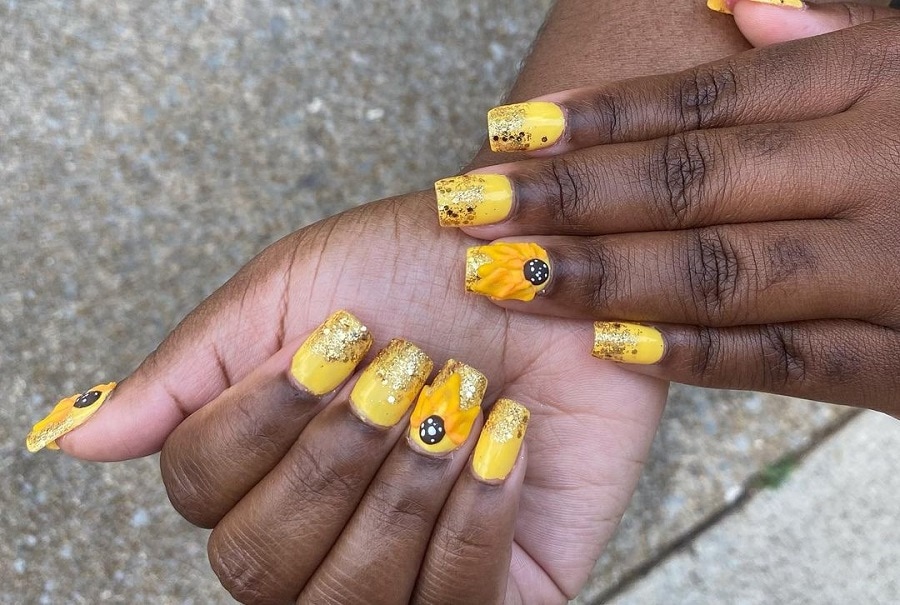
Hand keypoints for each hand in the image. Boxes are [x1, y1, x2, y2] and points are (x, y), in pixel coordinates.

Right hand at [40, 191, 666, 602]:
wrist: (557, 269)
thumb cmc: (426, 267)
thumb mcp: (295, 288)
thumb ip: (189, 371)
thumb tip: (72, 441)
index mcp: (262, 462)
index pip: (201, 496)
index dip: (263, 422)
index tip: (340, 340)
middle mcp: (319, 531)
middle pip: (259, 570)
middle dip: (334, 460)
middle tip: (404, 370)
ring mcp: (402, 569)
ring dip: (401, 491)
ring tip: (454, 399)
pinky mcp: (495, 588)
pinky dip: (475, 517)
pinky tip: (503, 437)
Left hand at [439, 10, 899, 415]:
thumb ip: (844, 23)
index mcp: (890, 80)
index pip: (708, 101)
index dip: (595, 117)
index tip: (504, 133)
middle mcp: (887, 167)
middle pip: (692, 183)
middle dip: (569, 198)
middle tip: (470, 208)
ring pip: (724, 273)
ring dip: (606, 278)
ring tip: (511, 275)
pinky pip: (794, 361)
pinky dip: (701, 355)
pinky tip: (612, 346)